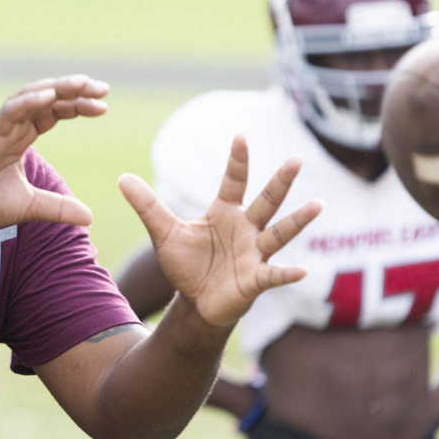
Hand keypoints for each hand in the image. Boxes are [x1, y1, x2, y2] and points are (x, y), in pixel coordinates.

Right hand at [0, 75, 108, 231]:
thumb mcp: (30, 206)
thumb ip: (58, 208)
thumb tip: (89, 217)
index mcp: (20, 137)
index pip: (53, 112)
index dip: (77, 106)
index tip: (103, 107)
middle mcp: (11, 127)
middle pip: (46, 99)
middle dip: (74, 91)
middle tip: (102, 89)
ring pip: (30, 97)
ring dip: (57, 88)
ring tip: (83, 84)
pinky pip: (8, 112)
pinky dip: (28, 102)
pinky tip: (49, 96)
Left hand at [118, 134, 321, 327]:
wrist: (195, 301)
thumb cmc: (186, 264)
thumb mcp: (163, 232)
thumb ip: (147, 205)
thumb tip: (122, 177)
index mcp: (225, 213)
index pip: (234, 181)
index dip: (237, 161)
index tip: (241, 136)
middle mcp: (246, 228)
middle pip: (266, 200)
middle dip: (280, 181)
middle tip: (296, 159)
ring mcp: (255, 253)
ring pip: (280, 233)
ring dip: (298, 220)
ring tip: (317, 205)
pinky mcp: (256, 279)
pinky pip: (274, 275)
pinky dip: (286, 274)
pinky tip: (300, 271)